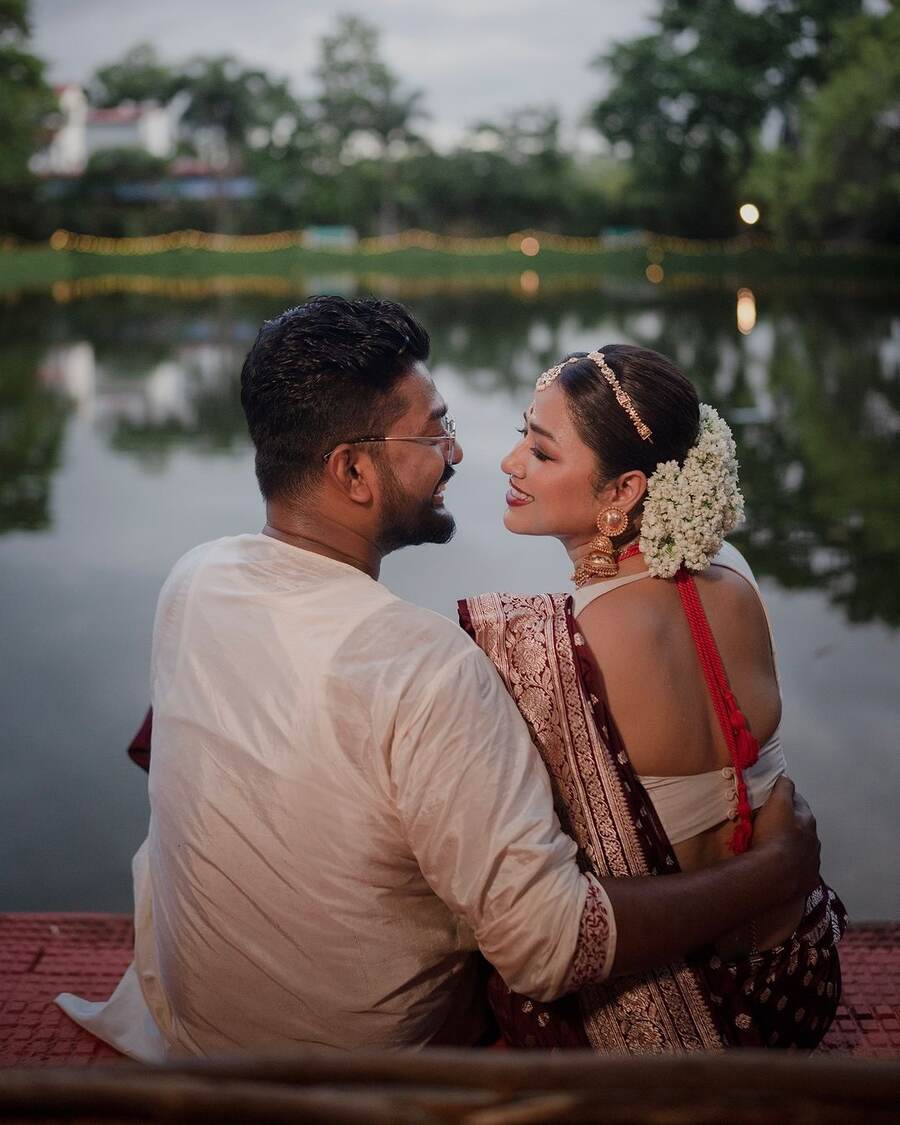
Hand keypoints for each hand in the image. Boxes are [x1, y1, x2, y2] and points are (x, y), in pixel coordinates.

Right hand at [751, 776, 820, 898]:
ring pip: (802, 849)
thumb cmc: (773, 836)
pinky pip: (799, 869)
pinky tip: (782, 867)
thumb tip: (786, 777)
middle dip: (791, 823)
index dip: (787, 799)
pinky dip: (792, 865)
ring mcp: (812, 862)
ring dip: (793, 846)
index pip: (799, 803)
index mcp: (808, 820)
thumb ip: (783, 788)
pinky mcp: (806, 881)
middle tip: (772, 823)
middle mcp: (815, 841)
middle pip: (803, 827)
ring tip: (775, 847)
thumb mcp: (776, 804)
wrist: (773, 874)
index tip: (775, 798)